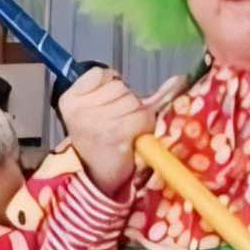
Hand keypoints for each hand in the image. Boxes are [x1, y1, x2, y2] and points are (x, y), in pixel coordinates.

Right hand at [57, 70, 172, 197]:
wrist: (98, 176)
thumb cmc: (100, 139)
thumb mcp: (97, 109)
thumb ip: (122, 87)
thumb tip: (180, 78)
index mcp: (70, 99)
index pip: (100, 73)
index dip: (111, 85)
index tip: (107, 103)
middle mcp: (80, 109)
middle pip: (119, 87)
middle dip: (126, 102)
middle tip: (118, 121)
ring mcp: (96, 121)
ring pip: (133, 101)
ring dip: (137, 115)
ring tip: (125, 130)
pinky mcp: (115, 133)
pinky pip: (142, 117)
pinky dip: (143, 126)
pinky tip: (132, 137)